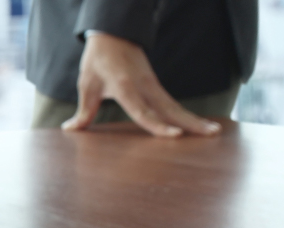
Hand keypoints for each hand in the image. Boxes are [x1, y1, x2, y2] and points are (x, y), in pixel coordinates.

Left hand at [61, 32, 221, 136]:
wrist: (113, 35)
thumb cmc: (98, 60)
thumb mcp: (87, 85)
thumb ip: (84, 111)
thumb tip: (70, 130)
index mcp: (125, 87)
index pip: (143, 111)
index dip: (158, 125)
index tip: (175, 136)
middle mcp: (144, 86)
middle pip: (170, 109)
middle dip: (190, 123)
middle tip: (211, 135)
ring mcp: (153, 85)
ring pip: (175, 106)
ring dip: (193, 119)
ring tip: (213, 132)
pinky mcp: (156, 85)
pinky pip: (172, 102)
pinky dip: (185, 114)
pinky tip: (197, 124)